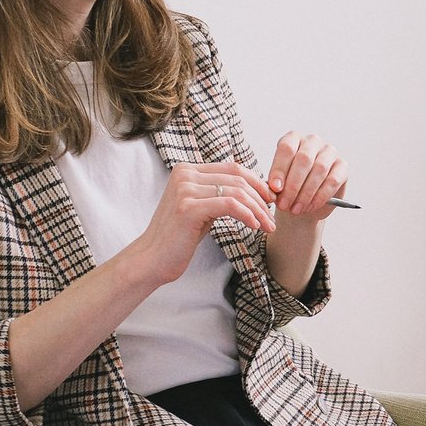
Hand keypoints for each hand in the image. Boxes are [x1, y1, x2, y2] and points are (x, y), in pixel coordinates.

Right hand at [124, 160, 275, 288]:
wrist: (153, 258)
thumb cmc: (180, 236)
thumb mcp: (202, 207)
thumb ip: (219, 193)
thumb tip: (254, 187)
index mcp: (187, 169)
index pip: (233, 168)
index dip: (257, 182)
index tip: (270, 200)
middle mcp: (184, 173)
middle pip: (237, 178)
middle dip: (260, 198)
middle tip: (272, 218)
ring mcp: (185, 189)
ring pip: (236, 192)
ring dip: (258, 210)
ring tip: (268, 226)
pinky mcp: (188, 207)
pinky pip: (229, 205)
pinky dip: (247, 215)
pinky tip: (255, 226)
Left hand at [266, 131, 348, 220]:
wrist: (305, 202)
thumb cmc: (289, 188)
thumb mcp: (278, 186)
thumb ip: (274, 185)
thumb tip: (276, 188)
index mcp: (293, 139)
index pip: (287, 148)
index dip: (280, 169)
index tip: (275, 188)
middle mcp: (312, 142)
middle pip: (304, 159)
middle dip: (293, 185)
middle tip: (285, 204)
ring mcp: (329, 152)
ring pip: (320, 169)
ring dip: (306, 193)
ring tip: (297, 208)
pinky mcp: (342, 166)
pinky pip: (333, 180)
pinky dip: (321, 196)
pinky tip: (311, 206)